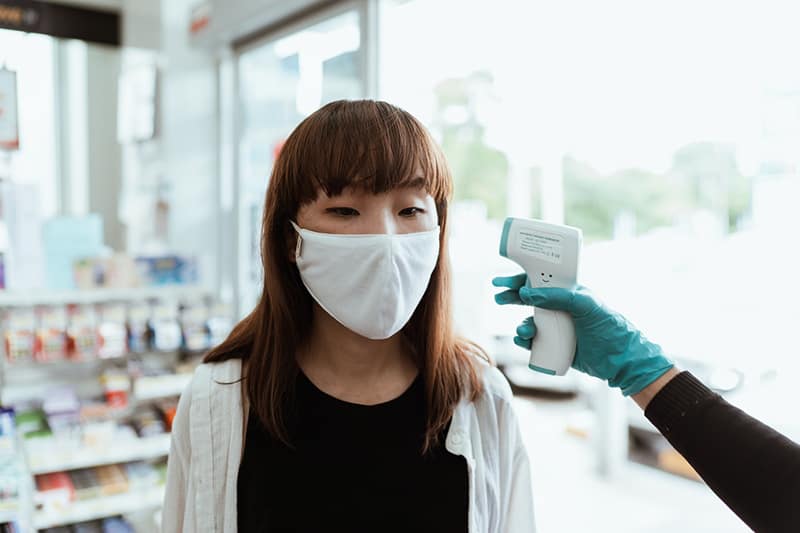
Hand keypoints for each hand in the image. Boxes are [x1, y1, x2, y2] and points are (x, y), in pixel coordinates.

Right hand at [492, 274, 673, 395]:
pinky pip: (532, 342)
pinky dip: (524, 341)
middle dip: (512, 298)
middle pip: (528, 299)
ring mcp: (556, 328)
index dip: (520, 278)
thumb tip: (527, 294)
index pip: (539, 280)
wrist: (621, 360)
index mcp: (568, 293)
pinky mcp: (554, 347)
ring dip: (521, 325)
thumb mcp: (586, 305)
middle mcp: (559, 308)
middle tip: (498, 298)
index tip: (502, 280)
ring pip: (528, 322)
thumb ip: (558, 297)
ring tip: (524, 331)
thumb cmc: (609, 327)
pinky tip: (525, 341)